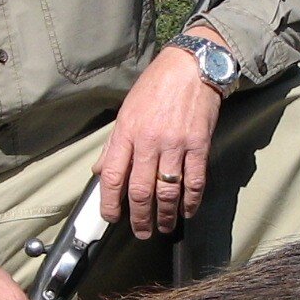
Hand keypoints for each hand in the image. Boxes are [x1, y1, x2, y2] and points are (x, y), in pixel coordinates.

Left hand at [96, 26, 226, 238]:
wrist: (191, 67)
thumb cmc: (156, 86)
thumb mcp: (127, 110)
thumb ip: (114, 144)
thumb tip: (100, 171)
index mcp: (127, 132)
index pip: (112, 175)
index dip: (109, 202)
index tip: (112, 217)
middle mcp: (149, 140)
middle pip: (140, 190)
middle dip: (140, 218)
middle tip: (142, 232)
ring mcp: (175, 144)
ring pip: (168, 190)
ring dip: (166, 215)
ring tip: (165, 227)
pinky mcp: (199, 144)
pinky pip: (194, 180)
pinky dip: (191, 201)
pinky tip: (187, 211)